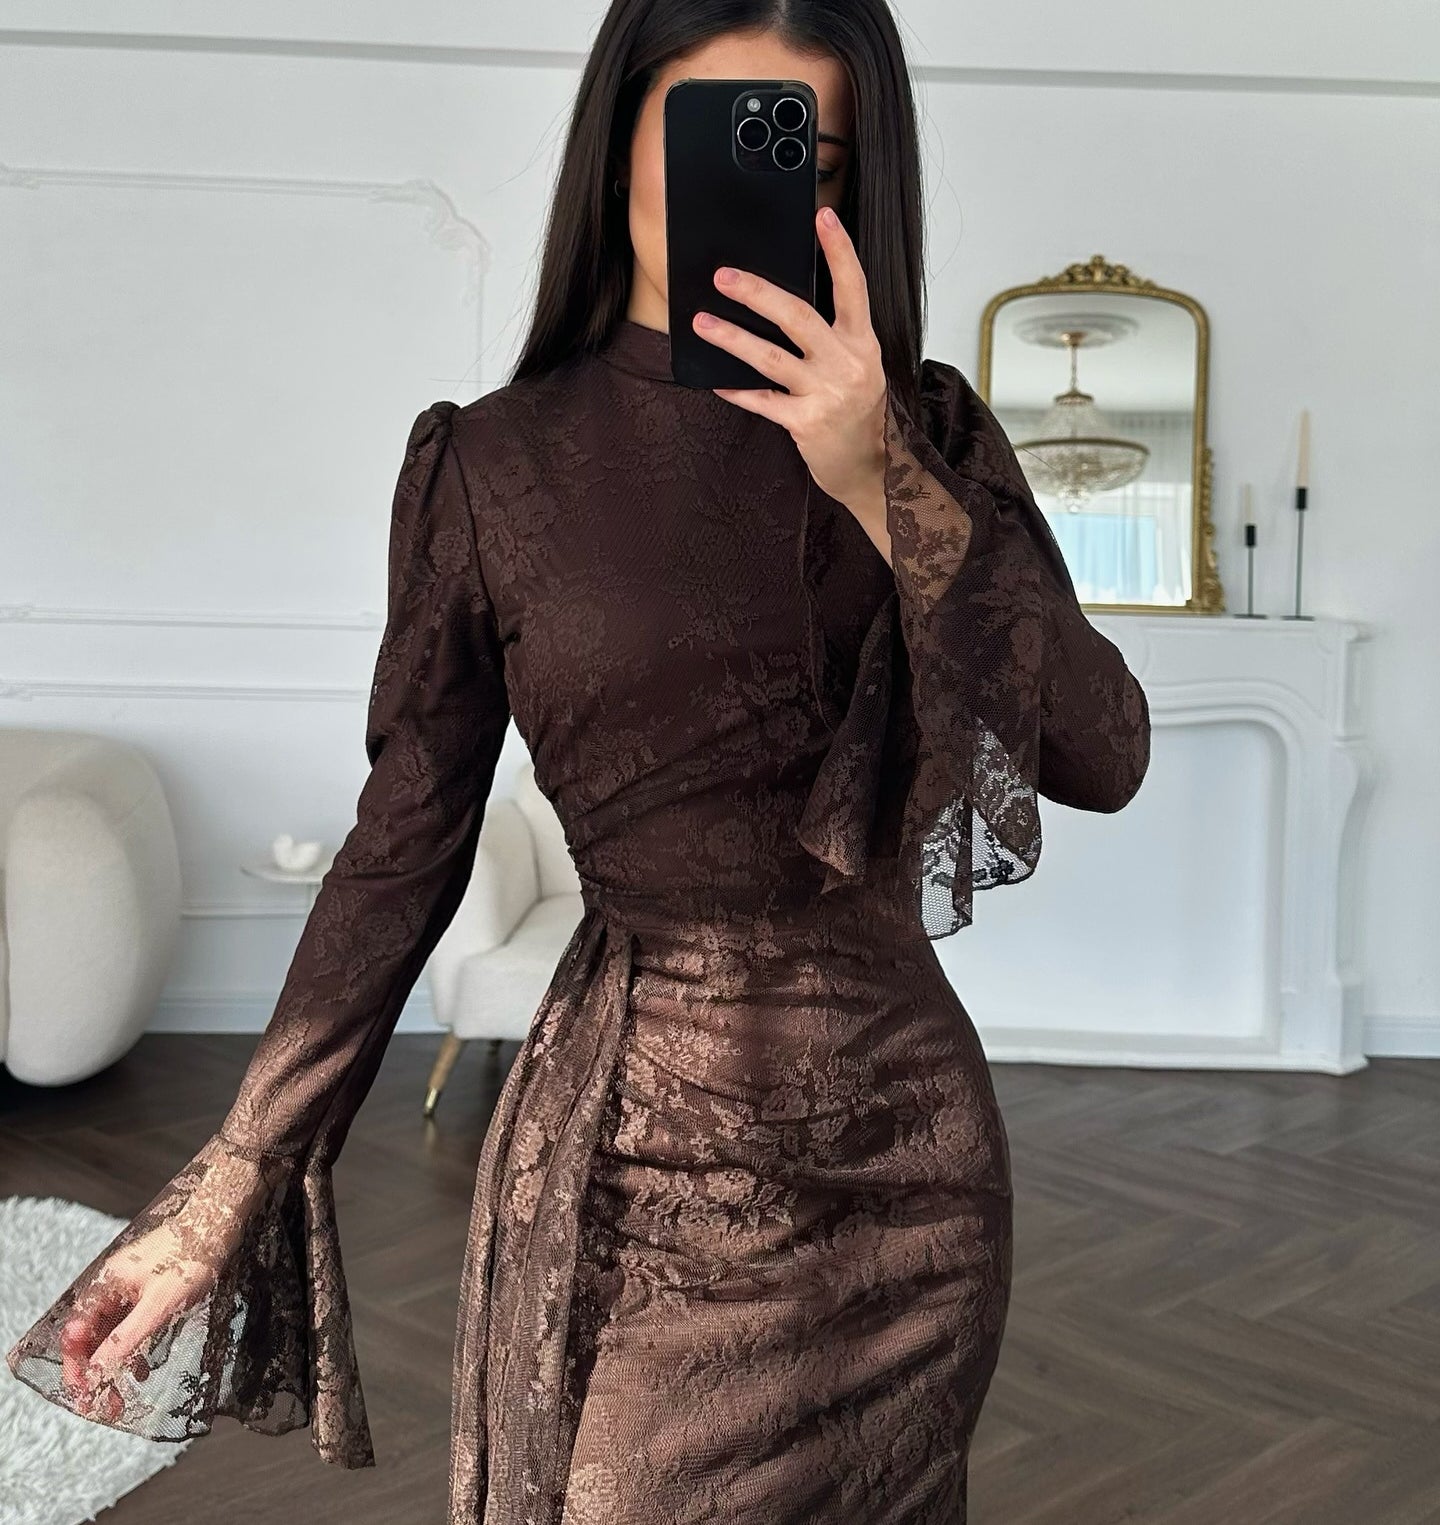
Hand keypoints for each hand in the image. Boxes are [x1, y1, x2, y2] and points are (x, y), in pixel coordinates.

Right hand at [58, 1144, 268, 1420]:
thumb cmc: (195, 1254)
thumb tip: (98, 1372)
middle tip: (107, 1406)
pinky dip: (136, 1346)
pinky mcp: (153, 1286)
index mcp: (107, 1285)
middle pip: (93, 1337)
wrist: (222, 1216)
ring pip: (114, 1333)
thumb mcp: (160, 1304)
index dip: (78, 1368)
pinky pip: (134, 1322)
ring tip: (124, 1397)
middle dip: (98, 1373)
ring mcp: (133, 1285)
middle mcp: (114, 1284)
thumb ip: (127, 1338)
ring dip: (117, 1364)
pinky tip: (145, 1367)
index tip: (88, 1396)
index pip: (76, 1335)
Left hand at [694, 206, 890, 557]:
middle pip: (799, 317)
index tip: (822, 216)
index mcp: (862, 343)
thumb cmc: (858, 412)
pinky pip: (763, 402)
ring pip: (772, 358)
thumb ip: (832, 337)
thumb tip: (784, 302)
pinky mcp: (806, 423)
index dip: (839, 251)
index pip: (853, 288)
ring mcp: (826, 394)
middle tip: (724, 276)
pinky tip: (715, 378)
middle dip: (759, 293)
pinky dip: (737, 390)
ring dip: (733, 338)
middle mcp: (847, 364)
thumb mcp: (857, 366)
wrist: (869, 467)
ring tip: (701, 322)